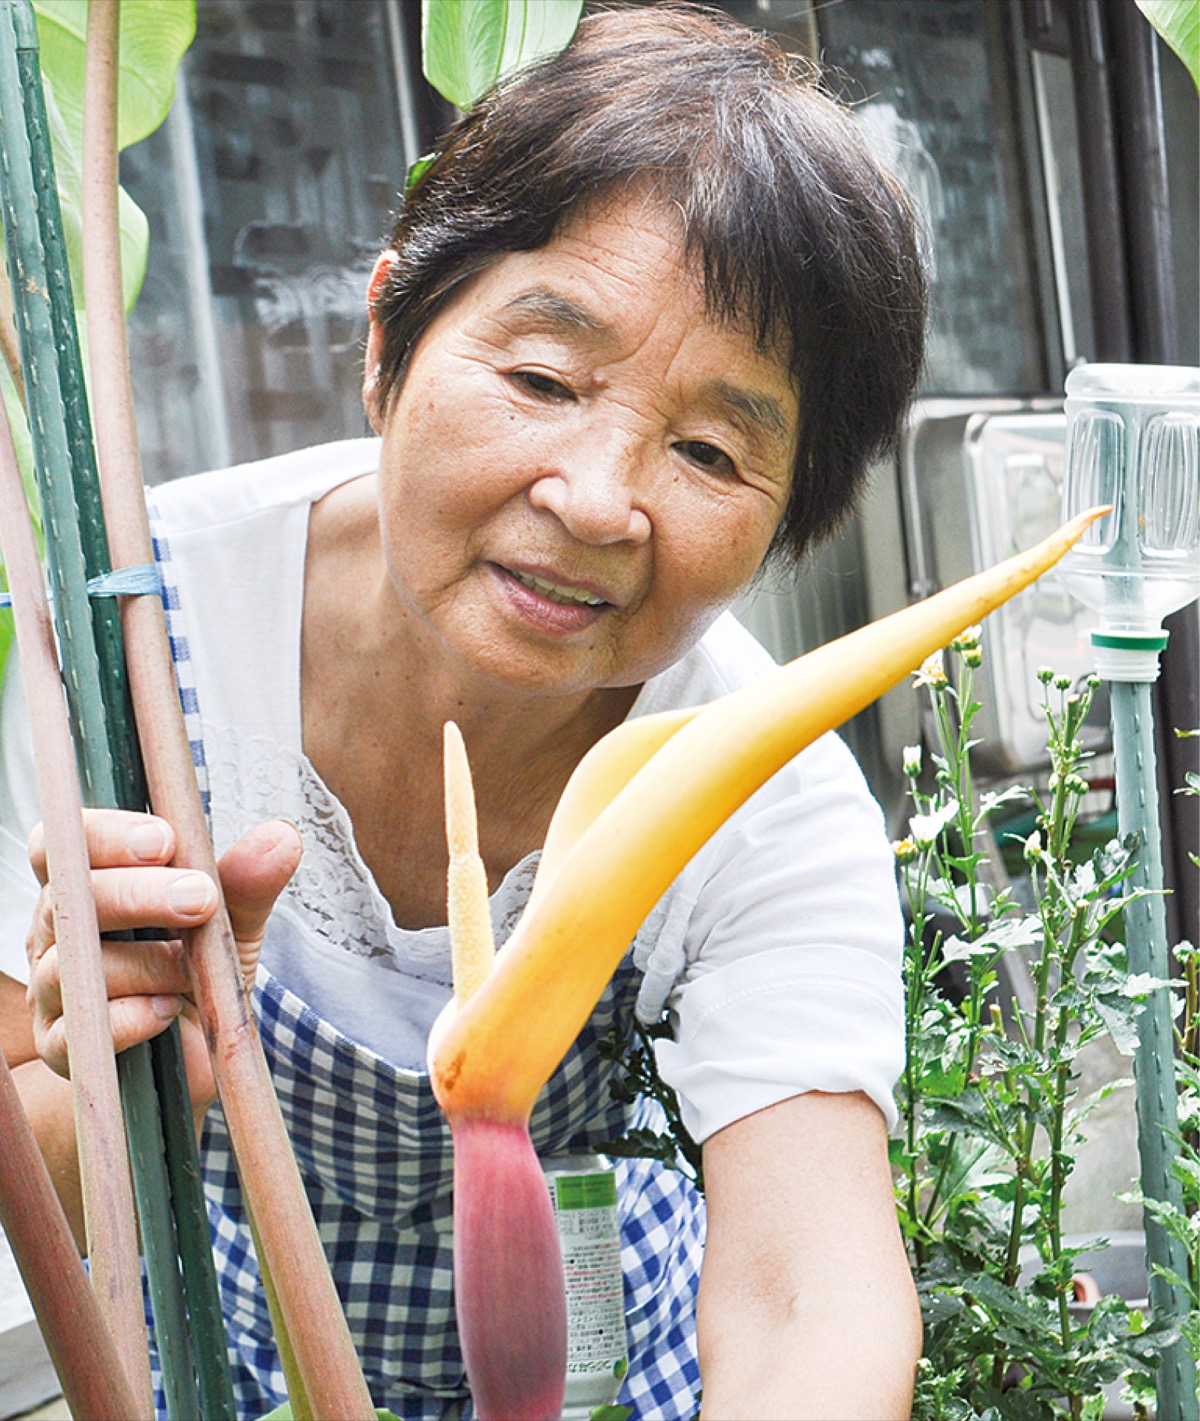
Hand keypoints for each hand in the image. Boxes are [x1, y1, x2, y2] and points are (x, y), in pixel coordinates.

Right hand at [25, 809, 301, 1113]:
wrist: (191, 1052)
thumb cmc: (199, 968)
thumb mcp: (231, 920)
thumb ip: (248, 880)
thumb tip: (284, 836)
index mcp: (90, 882)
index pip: (68, 840)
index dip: (107, 834)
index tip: (166, 841)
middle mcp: (61, 930)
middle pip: (68, 898)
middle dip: (138, 894)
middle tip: (200, 897)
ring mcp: (53, 989)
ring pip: (74, 966)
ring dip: (146, 963)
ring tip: (192, 971)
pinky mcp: (63, 1048)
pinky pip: (82, 1031)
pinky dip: (130, 1019)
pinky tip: (167, 1012)